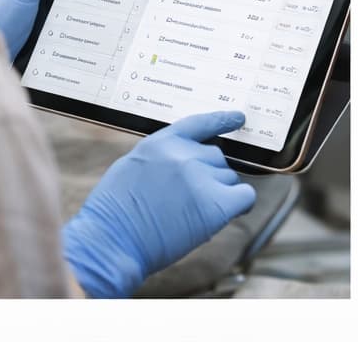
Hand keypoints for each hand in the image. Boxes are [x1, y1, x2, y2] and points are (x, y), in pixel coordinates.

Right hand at [62, 110, 255, 297]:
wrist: (113, 239)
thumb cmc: (116, 212)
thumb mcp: (132, 167)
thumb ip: (161, 159)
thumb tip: (183, 164)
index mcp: (160, 142)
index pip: (199, 123)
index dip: (221, 120)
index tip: (237, 118)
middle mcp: (183, 154)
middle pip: (216, 157)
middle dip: (210, 175)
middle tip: (192, 200)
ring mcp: (200, 177)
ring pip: (229, 178)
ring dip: (220, 192)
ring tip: (196, 213)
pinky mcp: (214, 204)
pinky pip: (244, 196)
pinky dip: (240, 204)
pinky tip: (228, 213)